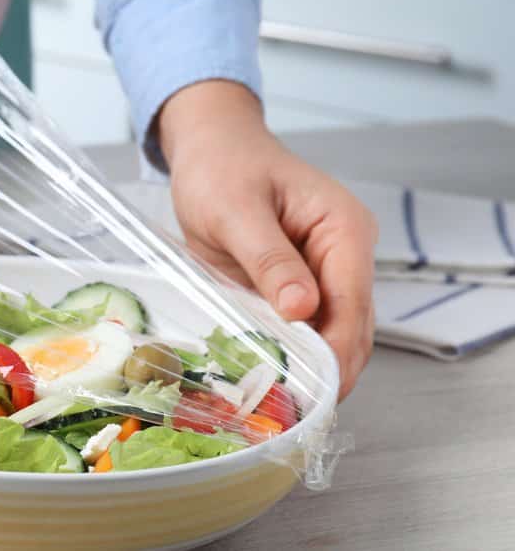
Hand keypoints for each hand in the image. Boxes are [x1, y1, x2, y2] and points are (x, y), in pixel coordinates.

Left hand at [157, 81, 376, 399]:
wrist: (209, 148)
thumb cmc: (222, 168)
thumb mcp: (235, 209)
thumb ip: (269, 258)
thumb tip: (302, 309)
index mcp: (344, 230)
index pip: (352, 304)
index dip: (336, 352)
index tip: (313, 391)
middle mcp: (346, 255)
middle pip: (350, 328)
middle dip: (327, 370)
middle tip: (292, 413)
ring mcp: (326, 273)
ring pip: (330, 335)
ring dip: (309, 368)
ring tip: (280, 407)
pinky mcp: (299, 286)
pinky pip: (301, 328)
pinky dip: (288, 353)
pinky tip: (268, 380)